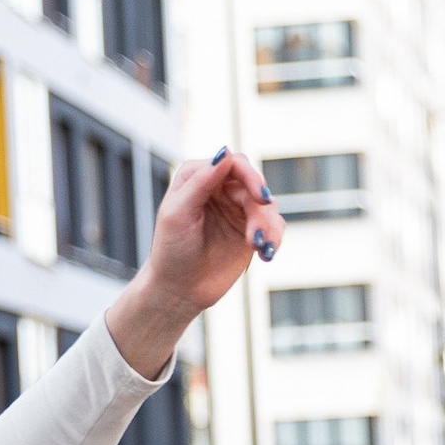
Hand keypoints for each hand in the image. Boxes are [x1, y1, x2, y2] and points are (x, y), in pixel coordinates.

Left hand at [107, 150, 287, 378]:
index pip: (232, 163)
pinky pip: (274, 225)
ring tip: (258, 246)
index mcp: (198, 178)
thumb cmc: (170, 251)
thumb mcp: (178, 214)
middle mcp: (220, 189)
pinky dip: (274, 237)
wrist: (178, 290)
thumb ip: (199, 182)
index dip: (249, 175)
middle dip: (261, 204)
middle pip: (254, 182)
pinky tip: (265, 254)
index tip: (259, 196)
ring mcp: (237, 209)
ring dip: (267, 225)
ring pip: (267, 205)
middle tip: (260, 229)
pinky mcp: (250, 231)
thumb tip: (225, 153)